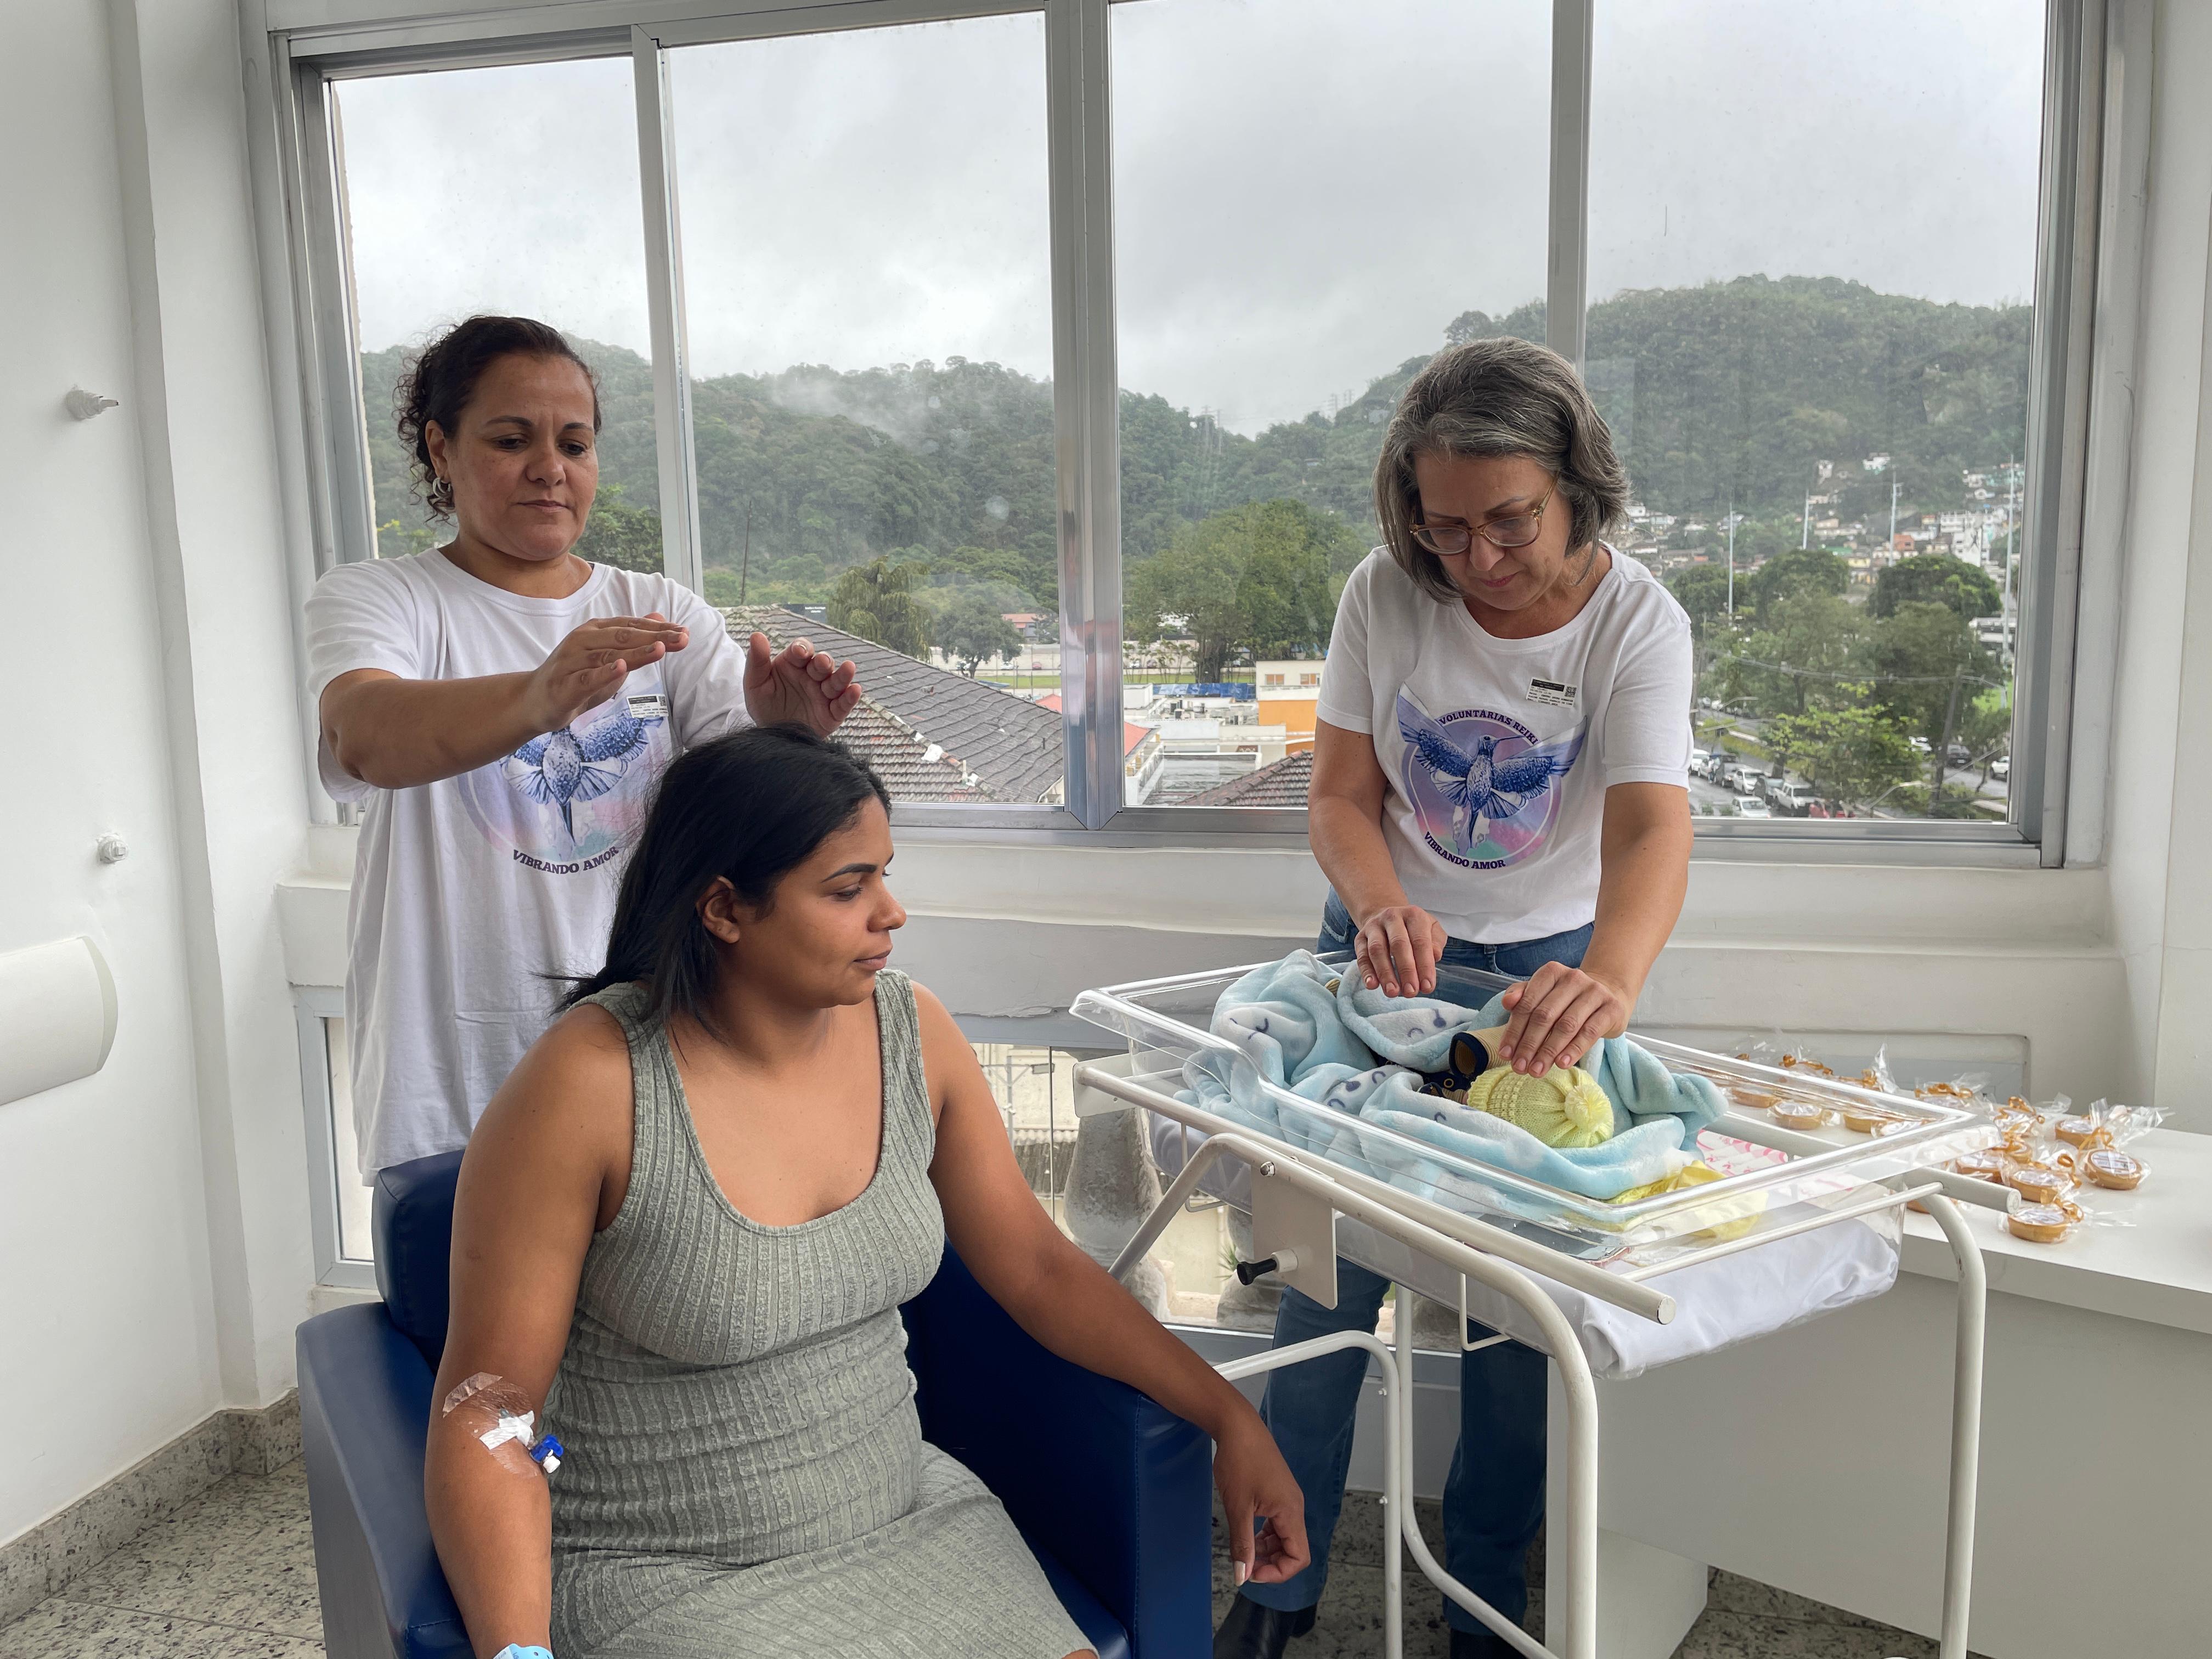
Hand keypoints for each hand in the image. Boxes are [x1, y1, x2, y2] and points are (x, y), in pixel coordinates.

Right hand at [523, 613, 687, 733]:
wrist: (534, 701)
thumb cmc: (576, 678)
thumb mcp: (608, 657)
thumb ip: (633, 640)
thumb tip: (659, 617)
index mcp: (594, 631)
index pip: (630, 626)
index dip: (658, 629)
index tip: (684, 632)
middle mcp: (582, 640)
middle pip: (623, 636)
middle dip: (655, 637)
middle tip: (682, 638)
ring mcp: (571, 661)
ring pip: (608, 655)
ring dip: (636, 652)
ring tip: (660, 649)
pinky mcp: (564, 685)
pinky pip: (587, 678)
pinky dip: (604, 673)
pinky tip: (621, 668)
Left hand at [743, 633, 859, 734]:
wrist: (771, 736)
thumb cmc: (763, 705)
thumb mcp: (755, 683)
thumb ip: (756, 660)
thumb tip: (756, 635)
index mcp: (794, 664)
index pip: (802, 650)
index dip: (803, 648)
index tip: (800, 652)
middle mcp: (812, 677)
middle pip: (822, 664)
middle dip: (824, 661)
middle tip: (822, 663)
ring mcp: (823, 695)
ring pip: (836, 682)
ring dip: (843, 675)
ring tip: (849, 668)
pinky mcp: (832, 714)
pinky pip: (843, 705)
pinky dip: (850, 698)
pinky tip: (855, 690)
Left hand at [1213, 1415, 1307, 1587]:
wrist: (1238, 1426)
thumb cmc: (1239, 1463)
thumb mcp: (1238, 1508)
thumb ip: (1242, 1544)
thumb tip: (1243, 1576)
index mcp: (1291, 1511)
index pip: (1299, 1557)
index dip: (1278, 1572)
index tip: (1251, 1572)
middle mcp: (1294, 1506)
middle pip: (1293, 1548)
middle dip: (1271, 1562)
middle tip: (1244, 1563)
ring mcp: (1287, 1498)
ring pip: (1284, 1536)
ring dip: (1266, 1548)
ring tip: (1243, 1548)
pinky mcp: (1278, 1491)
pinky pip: (1277, 1522)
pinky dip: (1264, 1533)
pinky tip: (1247, 1530)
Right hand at [1353, 904, 1446, 996]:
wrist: (1386, 917)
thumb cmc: (1413, 929)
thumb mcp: (1431, 929)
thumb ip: (1437, 942)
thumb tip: (1435, 956)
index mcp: (1413, 915)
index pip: (1420, 941)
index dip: (1424, 966)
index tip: (1427, 986)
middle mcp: (1392, 917)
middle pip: (1398, 944)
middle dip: (1406, 971)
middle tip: (1411, 992)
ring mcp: (1374, 927)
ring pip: (1377, 950)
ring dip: (1385, 973)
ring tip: (1392, 992)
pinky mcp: (1360, 938)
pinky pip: (1362, 956)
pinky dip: (1366, 972)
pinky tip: (1372, 985)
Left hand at [1497, 962, 1633, 1073]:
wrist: (1610, 995)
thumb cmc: (1568, 999)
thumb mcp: (1543, 994)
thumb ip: (1521, 997)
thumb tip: (1507, 1003)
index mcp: (1551, 972)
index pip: (1527, 1004)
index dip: (1514, 1031)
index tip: (1505, 1054)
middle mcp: (1573, 978)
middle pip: (1545, 1015)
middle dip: (1529, 1045)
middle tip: (1520, 1067)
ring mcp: (1595, 992)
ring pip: (1566, 1025)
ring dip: (1548, 1051)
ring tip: (1537, 1070)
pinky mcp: (1611, 1009)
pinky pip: (1589, 1032)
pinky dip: (1573, 1050)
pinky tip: (1561, 1063)